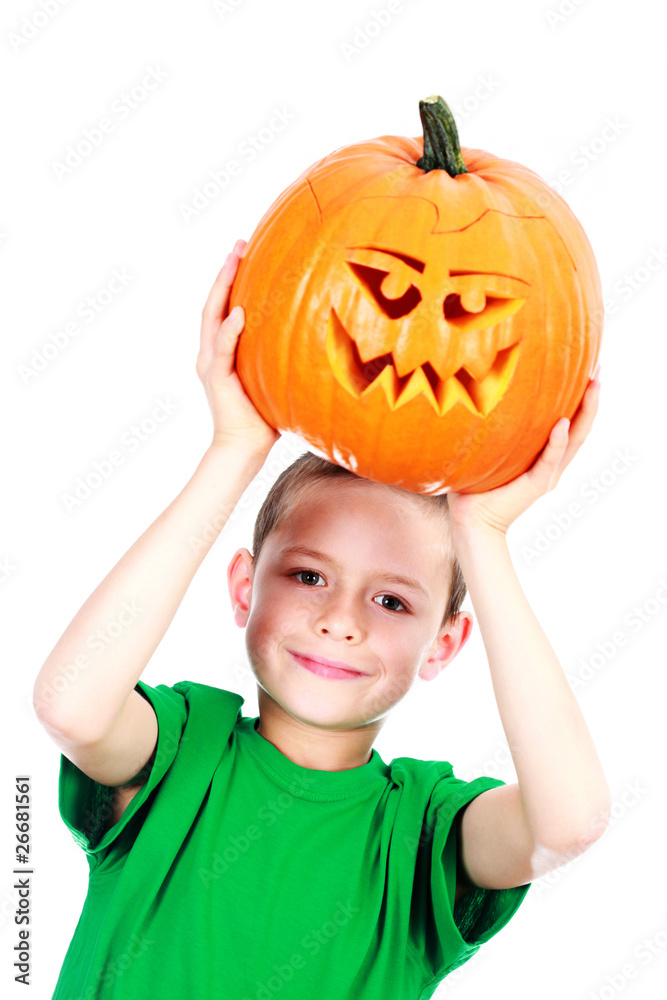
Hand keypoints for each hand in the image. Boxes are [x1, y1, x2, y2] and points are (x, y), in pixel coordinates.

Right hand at [196, 239, 279, 454]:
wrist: (245, 448)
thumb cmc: (266, 418)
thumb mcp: (276, 378)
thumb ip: (282, 356)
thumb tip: (317, 335)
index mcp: (224, 351)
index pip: (226, 306)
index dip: (234, 278)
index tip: (247, 250)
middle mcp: (212, 352)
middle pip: (214, 303)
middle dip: (226, 272)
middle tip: (239, 243)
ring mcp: (211, 364)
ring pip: (212, 318)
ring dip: (223, 288)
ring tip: (234, 261)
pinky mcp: (216, 379)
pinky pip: (221, 350)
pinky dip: (229, 331)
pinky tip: (240, 312)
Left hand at [446, 369, 600, 538]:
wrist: (472, 520)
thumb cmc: (474, 483)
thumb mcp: (490, 450)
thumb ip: (496, 429)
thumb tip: (480, 391)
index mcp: (544, 455)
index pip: (569, 421)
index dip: (580, 397)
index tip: (587, 368)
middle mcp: (552, 464)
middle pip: (581, 426)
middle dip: (592, 398)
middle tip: (599, 368)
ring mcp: (547, 475)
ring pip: (574, 440)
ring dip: (585, 412)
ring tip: (594, 386)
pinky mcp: (537, 485)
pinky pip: (549, 460)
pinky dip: (557, 441)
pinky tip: (562, 422)